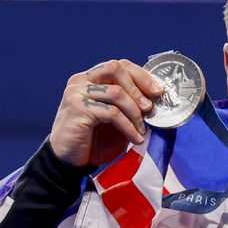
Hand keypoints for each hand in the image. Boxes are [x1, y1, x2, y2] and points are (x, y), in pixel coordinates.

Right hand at [48, 59, 164, 166]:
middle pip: (115, 69)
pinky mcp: (78, 109)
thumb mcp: (117, 120)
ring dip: (135, 112)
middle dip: (138, 87)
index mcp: (90, 79)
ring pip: (116, 92)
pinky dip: (129, 127)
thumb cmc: (94, 141)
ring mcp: (77, 93)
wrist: (70, 162)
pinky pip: (112, 113)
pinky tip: (136, 138)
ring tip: (142, 129)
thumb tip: (155, 100)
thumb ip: (129, 106)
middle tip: (150, 108)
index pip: (119, 66)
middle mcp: (81, 81)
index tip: (158, 91)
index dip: (141, 75)